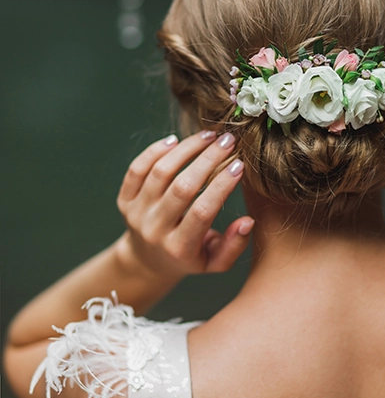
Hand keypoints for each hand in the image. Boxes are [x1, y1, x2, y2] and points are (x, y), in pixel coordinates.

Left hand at [115, 130, 253, 279]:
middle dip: (208, 159)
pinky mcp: (124, 200)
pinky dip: (155, 151)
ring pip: (160, 172)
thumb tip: (248, 221)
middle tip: (228, 140)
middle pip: (181, 187)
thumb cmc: (189, 258)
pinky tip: (175, 140)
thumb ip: (234, 245)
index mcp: (180, 248)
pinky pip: (137, 169)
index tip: (240, 164)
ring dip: (186, 149)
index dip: (222, 185)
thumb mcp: (215, 262)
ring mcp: (136, 214)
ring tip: (208, 135)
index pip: (203, 211)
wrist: (146, 262)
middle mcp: (154, 231)